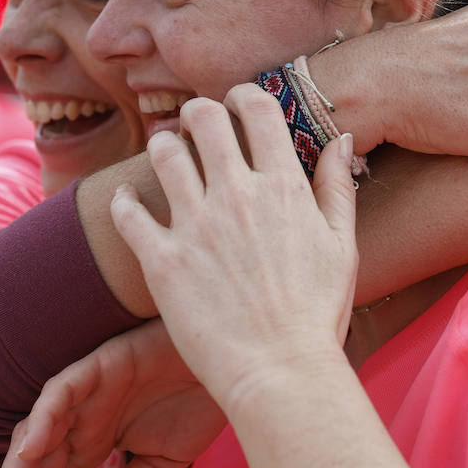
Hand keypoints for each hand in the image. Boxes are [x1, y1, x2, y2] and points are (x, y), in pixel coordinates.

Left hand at [0, 321, 224, 467]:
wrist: (234, 359)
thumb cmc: (200, 400)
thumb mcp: (164, 463)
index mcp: (88, 445)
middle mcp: (77, 422)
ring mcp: (83, 394)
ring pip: (34, 438)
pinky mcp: (97, 366)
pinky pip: (58, 394)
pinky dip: (43, 420)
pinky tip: (33, 453)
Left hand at [110, 86, 358, 406]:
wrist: (281, 372)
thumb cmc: (318, 315)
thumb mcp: (343, 246)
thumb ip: (338, 187)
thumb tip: (342, 139)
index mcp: (282, 186)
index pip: (256, 108)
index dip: (243, 95)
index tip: (238, 105)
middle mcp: (236, 195)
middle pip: (203, 117)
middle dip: (197, 113)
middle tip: (197, 126)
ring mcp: (196, 225)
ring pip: (163, 152)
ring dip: (164, 144)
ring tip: (167, 154)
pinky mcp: (162, 260)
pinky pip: (128, 211)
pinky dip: (124, 199)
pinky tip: (128, 199)